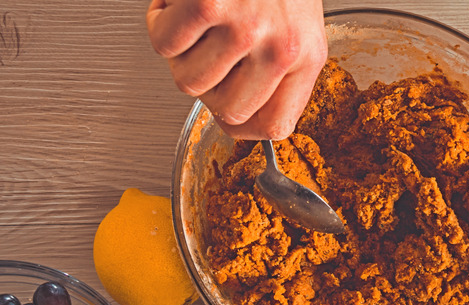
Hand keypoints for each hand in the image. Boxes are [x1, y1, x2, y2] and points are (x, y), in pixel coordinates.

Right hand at [146, 0, 326, 138]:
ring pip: (187, 82)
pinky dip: (161, 21)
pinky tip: (180, 1)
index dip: (242, 126)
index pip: (274, 127)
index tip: (227, 114)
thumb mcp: (295, 24)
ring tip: (197, 19)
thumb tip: (238, 116)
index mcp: (307, 57)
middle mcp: (282, 48)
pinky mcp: (208, 5)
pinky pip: (164, 45)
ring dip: (181, 53)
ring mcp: (246, 28)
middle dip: (207, 85)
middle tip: (207, 52)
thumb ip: (276, 71)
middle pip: (225, 112)